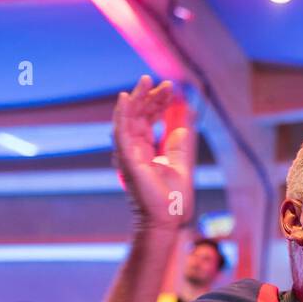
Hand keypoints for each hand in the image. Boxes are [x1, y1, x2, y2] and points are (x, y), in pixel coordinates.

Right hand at [113, 75, 194, 230]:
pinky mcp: (127, 161)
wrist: (167, 220)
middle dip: (149, 96)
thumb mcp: (180, 165)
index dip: (157, 102)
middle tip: (163, 83)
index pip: (148, 119)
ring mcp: (129, 155)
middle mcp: (134, 150)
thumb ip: (177, 146)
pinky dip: (122, 115)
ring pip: (128, 119)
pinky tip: (126, 98)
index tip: (170, 89)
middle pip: (138, 116)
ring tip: (146, 81)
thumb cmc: (172, 200)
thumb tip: (182, 128)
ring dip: (136, 99)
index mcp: (146, 151)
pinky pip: (121, 133)